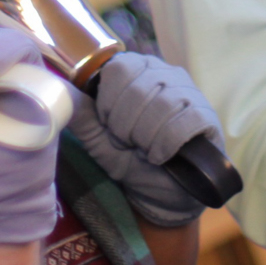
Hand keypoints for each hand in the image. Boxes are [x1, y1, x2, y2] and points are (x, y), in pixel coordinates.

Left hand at [67, 52, 224, 227]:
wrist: (164, 195)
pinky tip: (163, 156)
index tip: (112, 128)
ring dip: (146, 137)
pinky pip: (183, 122)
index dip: (109, 104)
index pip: (118, 70)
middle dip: (126, 125)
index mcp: (138, 71)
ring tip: (146, 150)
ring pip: (161, 104)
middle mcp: (166, 73)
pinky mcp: (208, 116)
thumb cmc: (132, 162)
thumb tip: (58, 91)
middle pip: (137, 88)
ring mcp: (190, 92)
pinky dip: (166, 144)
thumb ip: (82, 117)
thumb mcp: (100, 141)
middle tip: (131, 143)